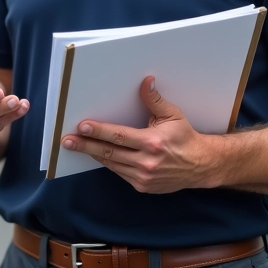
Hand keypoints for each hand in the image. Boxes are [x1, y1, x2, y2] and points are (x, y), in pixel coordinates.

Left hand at [60, 76, 219, 192]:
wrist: (201, 166)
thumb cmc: (185, 137)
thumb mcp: (173, 115)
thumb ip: (155, 100)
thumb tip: (146, 81)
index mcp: (153, 142)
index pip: (119, 136)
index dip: (99, 131)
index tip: (82, 126)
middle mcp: (146, 162)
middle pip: (109, 153)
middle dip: (85, 145)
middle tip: (66, 141)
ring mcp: (143, 177)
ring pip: (111, 164)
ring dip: (92, 155)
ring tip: (75, 146)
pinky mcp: (142, 186)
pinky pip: (119, 172)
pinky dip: (108, 163)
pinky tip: (96, 155)